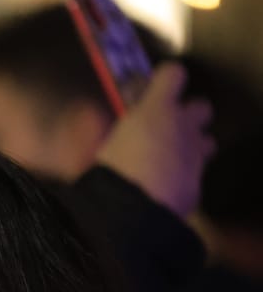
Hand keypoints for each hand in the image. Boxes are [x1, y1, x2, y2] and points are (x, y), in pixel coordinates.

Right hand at [95, 62, 214, 218]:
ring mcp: (195, 156)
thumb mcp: (88, 147)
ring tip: (168, 158)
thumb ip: (91, 127)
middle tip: (163, 128)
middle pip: (201, 107)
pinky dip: (183, 176)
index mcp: (157, 110)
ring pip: (207, 140)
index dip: (164, 80)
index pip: (174, 75)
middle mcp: (183, 128)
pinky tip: (164, 186)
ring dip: (191, 145)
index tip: (149, 90)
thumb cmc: (109, 173)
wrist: (133, 216)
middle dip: (186, 115)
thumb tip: (85, 113)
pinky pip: (195, 173)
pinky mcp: (198, 184)